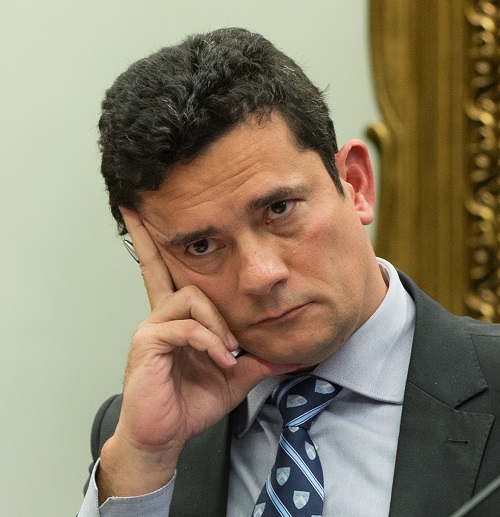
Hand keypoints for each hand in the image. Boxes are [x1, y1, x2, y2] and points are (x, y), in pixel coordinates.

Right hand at [97, 207, 296, 502]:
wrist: (166, 436)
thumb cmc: (192, 402)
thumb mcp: (233, 375)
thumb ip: (256, 358)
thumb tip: (293, 354)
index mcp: (179, 316)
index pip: (164, 271)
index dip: (151, 242)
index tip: (138, 212)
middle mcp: (161, 313)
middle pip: (164, 266)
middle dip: (154, 242)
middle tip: (180, 259)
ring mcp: (152, 326)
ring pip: (192, 296)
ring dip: (217, 323)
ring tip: (227, 351)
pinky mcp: (148, 342)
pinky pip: (186, 326)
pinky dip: (210, 342)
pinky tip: (221, 359)